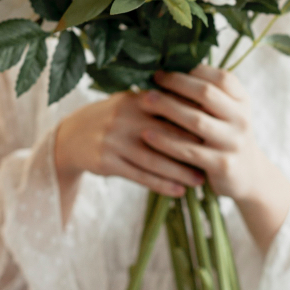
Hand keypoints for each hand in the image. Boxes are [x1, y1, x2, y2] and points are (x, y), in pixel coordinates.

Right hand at [54, 92, 205, 222]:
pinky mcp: (106, 160)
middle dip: (192, 148)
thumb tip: (203, 106)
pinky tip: (178, 191)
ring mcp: (113, 139)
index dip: (195, 120)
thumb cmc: (114, 119)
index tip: (218, 131)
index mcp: (135, 98)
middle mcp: (124, 116)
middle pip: (165, 134)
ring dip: (179, 171)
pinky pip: (139, 175)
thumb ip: (160, 103)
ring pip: (154, 159)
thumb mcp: (131, 103)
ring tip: (200, 180)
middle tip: (216, 158)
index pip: (171, 107)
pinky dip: (161, 184)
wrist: (71, 137)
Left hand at [139, 65, 289, 252]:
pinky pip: (188, 150)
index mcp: (242, 101)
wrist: (248, 175)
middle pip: (206, 93)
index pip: (220, 77)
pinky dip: (165, 141)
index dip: (192, 70)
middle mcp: (241, 119)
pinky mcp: (222, 165)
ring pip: (196, 120)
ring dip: (167, 108)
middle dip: (176, 84)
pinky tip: (147, 134)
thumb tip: (170, 67)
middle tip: (152, 80)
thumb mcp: (226, 112)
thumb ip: (208, 94)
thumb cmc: (225, 136)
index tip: (166, 68)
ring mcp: (233, 142)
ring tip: (144, 100)